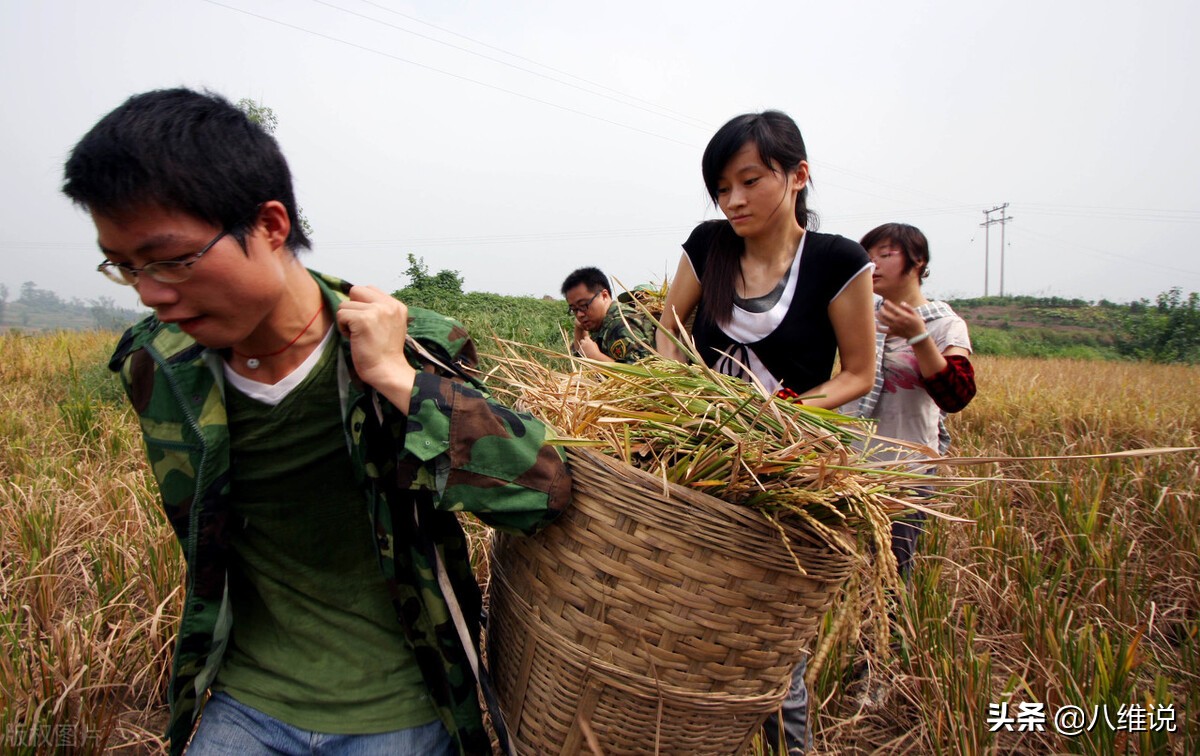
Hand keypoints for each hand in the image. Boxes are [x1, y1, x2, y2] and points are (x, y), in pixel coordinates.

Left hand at [337, 285, 417, 410]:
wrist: (387, 371)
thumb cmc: (385, 353)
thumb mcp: (391, 325)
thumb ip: (379, 310)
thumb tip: (354, 300)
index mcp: (396, 305)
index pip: (369, 289)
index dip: (361, 303)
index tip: (366, 322)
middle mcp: (388, 305)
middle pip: (356, 290)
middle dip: (352, 307)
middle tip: (359, 326)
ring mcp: (376, 310)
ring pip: (345, 305)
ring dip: (347, 321)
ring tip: (358, 335)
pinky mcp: (363, 319)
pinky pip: (341, 315)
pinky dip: (343, 328)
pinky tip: (353, 338)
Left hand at [575, 333, 599, 359]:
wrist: (595, 357)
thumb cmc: (596, 351)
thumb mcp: (595, 345)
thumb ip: (592, 342)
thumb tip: (590, 341)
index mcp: (588, 340)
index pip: (586, 337)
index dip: (587, 339)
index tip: (587, 341)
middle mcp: (584, 343)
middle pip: (582, 340)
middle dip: (583, 342)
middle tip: (585, 345)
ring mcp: (582, 347)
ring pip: (581, 345)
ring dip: (582, 347)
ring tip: (586, 351)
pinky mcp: (580, 350)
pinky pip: (579, 350)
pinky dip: (581, 351)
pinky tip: (585, 353)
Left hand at [877, 299, 924, 341]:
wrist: (918, 336)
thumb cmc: (918, 323)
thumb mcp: (916, 314)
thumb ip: (908, 308)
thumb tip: (901, 303)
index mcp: (903, 316)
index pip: (893, 308)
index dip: (888, 304)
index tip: (885, 301)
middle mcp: (897, 321)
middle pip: (885, 314)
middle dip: (881, 309)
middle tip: (881, 307)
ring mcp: (894, 327)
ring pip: (883, 321)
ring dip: (878, 316)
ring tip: (877, 313)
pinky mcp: (893, 332)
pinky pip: (883, 331)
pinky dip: (878, 327)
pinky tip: (877, 324)